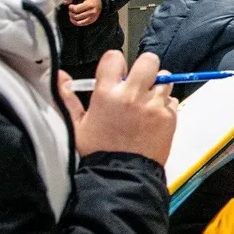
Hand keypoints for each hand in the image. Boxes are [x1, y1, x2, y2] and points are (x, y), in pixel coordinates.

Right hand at [58, 51, 177, 164]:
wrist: (121, 176)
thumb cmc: (97, 151)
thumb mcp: (77, 125)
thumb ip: (69, 98)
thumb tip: (60, 76)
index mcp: (107, 93)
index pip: (115, 57)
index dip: (117, 63)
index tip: (117, 73)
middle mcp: (132, 95)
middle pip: (149, 60)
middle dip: (146, 68)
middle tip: (140, 82)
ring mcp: (153, 104)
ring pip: (165, 79)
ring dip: (157, 87)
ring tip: (147, 103)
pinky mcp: (169, 116)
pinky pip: (172, 100)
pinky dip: (165, 106)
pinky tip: (154, 119)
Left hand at [67, 0, 101, 25]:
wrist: (100, 3)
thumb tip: (65, 2)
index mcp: (89, 5)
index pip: (76, 9)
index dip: (70, 8)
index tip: (70, 6)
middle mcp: (91, 12)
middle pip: (76, 16)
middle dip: (71, 13)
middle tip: (71, 10)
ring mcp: (91, 18)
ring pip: (77, 21)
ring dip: (72, 18)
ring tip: (72, 14)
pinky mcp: (91, 21)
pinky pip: (81, 24)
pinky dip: (75, 22)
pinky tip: (74, 19)